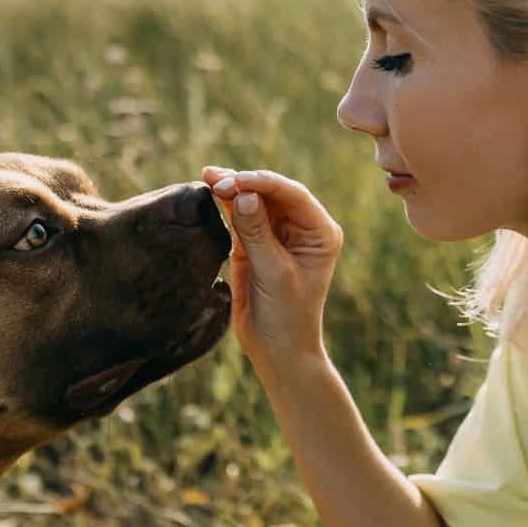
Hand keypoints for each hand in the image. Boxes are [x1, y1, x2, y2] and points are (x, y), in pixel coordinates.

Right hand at [201, 166, 343, 375]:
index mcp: (319, 232)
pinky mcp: (255, 244)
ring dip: (232, 189)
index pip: (293, 195)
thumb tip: (242, 196)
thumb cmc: (287, 316)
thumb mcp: (273, 274)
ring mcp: (278, 234)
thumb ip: (257, 234)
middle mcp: (302, 228)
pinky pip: (241, 217)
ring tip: (208, 177)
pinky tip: (210, 191)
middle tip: (214, 179)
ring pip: (254, 201)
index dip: (263, 183)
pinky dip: (226, 205)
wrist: (277, 350)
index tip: (235, 181)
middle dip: (244, 183)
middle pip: (272, 193)